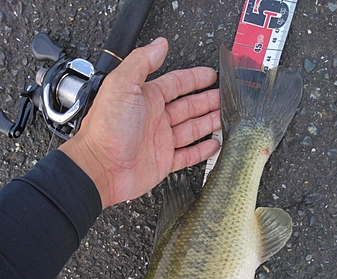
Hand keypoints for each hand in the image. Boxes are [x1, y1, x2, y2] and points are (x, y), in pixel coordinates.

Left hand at [59, 37, 220, 207]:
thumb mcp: (122, 84)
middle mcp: (154, 119)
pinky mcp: (163, 162)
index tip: (210, 75)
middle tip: (225, 97)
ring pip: (191, 129)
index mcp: (146, 99)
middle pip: (188, 106)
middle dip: (207, 100)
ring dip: (209, 122)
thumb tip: (159, 44)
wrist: (101, 167)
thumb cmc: (106, 129)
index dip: (194, 78)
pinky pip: (187, 155)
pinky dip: (201, 150)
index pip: (176, 84)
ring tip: (225, 117)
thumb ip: (142, 62)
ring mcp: (160, 141)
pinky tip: (214, 144)